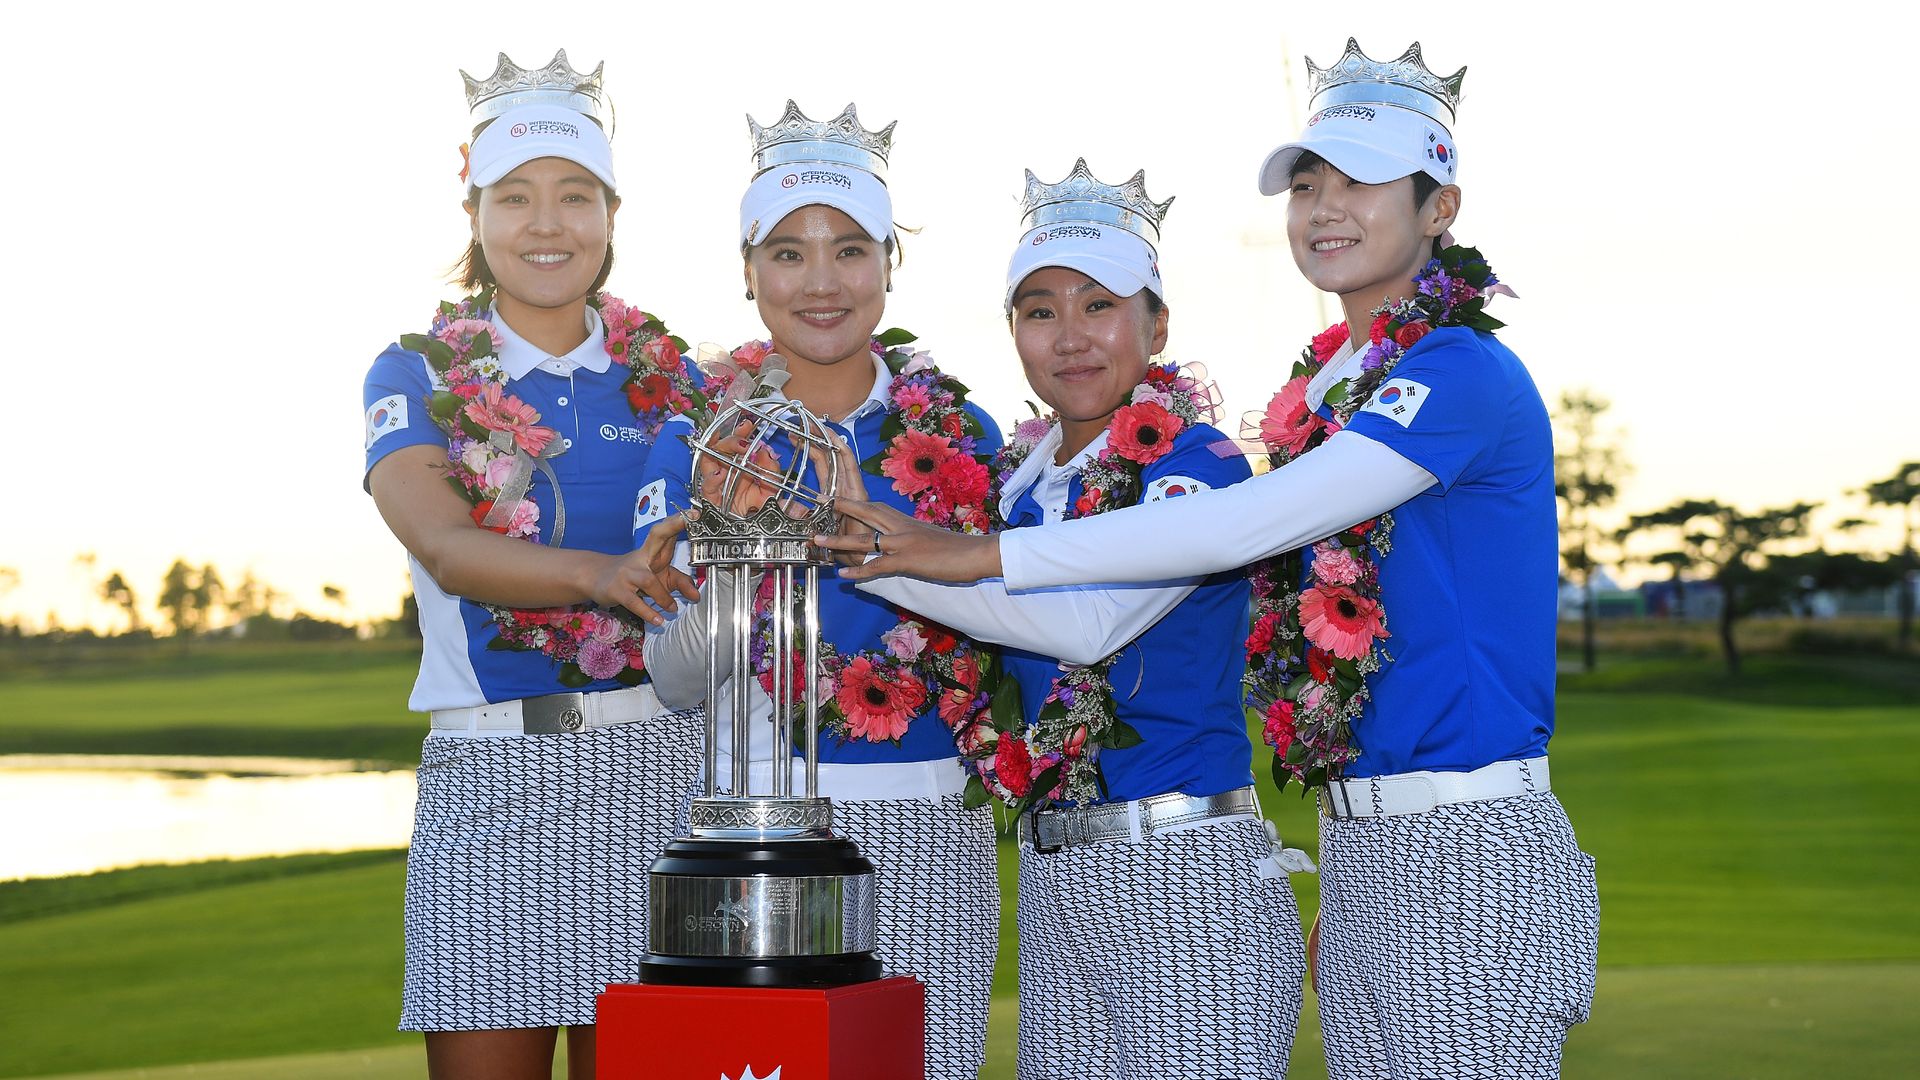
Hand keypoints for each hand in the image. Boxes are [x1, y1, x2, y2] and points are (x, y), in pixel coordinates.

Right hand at [586, 512, 698, 624]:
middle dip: (673, 526)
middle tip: (690, 518)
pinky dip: (648, 612)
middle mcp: (640, 556)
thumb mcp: (659, 576)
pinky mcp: (617, 590)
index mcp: (651, 550)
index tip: (695, 513)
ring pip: (649, 580)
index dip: (679, 522)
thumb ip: (680, 582)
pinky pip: (635, 602)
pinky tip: (659, 620)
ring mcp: (627, 573)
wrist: (595, 577)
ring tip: (673, 609)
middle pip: (657, 536)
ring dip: (664, 597)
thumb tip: (696, 596)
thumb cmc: (633, 575)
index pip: (666, 532)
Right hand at [696, 420, 785, 515]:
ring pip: (708, 460)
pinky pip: (706, 487)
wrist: (752, 536)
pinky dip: (712, 480)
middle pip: (719, 447)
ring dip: (719, 452)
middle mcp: (724, 470)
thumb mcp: (770, 490)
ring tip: (734, 449)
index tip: (749, 424)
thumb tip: (767, 452)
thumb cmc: (758, 510)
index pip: (736, 444)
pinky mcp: (709, 499)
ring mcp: (715, 484)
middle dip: (731, 440)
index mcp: (738, 466)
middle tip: (744, 440)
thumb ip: (771, 472)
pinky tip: (719, 474)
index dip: (741, 432)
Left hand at [800, 430, 872, 564]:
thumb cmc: (840, 546)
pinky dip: (843, 455)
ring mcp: (853, 488)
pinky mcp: (860, 494)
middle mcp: (844, 486)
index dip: (810, 447)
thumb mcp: (813, 526)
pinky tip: (836, 441)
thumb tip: (785, 505)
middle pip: (831, 455)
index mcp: (834, 491)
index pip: (821, 463)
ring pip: (842, 457)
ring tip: (821, 424)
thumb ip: (801, 514)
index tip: (795, 435)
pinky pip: (851, 470)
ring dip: (831, 439)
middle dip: (819, 436)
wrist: (860, 560)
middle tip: (805, 421)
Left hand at [814, 499, 1002, 582]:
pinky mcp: (908, 561)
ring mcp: (904, 543)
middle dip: (842, 508)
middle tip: (819, 503)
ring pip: (864, 540)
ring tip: (817, 541)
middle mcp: (902, 527)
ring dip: (839, 541)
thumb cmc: (958, 549)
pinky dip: (860, 572)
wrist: (977, 553)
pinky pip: (878, 566)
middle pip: (866, 512)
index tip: (837, 500)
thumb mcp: (931, 538)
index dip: (856, 504)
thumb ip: (914, 539)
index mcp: (907, 521)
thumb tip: (904, 546)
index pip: (877, 507)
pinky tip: (844, 576)